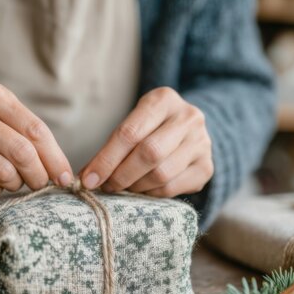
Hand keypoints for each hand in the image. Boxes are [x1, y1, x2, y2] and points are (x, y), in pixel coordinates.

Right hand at [0, 81, 72, 196]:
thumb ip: (26, 133)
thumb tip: (60, 170)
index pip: (35, 130)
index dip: (55, 158)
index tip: (65, 177)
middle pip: (22, 152)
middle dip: (39, 176)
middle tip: (40, 184)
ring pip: (4, 172)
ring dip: (15, 184)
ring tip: (12, 180)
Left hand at [81, 87, 212, 196]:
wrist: (188, 131)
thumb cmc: (151, 127)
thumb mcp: (134, 123)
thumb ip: (113, 145)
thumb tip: (87, 177)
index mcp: (164, 99)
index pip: (130, 133)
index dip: (106, 159)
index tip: (88, 179)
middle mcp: (188, 117)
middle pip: (149, 153)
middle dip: (121, 175)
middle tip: (105, 186)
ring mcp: (202, 143)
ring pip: (161, 174)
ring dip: (136, 187)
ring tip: (124, 187)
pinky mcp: (206, 167)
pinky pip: (173, 188)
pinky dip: (151, 194)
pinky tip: (142, 190)